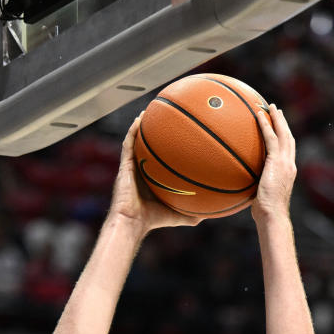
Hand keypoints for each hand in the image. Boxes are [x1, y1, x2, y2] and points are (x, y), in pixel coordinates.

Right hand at [108, 117, 204, 233]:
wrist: (132, 222)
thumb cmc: (152, 221)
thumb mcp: (176, 216)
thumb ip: (191, 215)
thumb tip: (209, 215)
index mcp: (151, 179)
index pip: (159, 161)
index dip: (167, 149)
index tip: (177, 136)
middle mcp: (141, 170)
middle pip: (148, 148)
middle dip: (154, 133)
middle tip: (165, 118)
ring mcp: (131, 167)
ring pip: (136, 142)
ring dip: (142, 126)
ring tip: (149, 111)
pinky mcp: (124, 166)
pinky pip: (128, 144)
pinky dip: (132, 131)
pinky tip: (139, 119)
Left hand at [252, 105, 295, 222]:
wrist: (273, 216)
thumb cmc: (266, 214)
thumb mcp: (261, 197)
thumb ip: (256, 187)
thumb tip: (241, 186)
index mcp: (288, 172)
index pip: (288, 150)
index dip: (285, 137)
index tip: (280, 127)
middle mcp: (289, 165)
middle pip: (288, 138)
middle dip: (283, 123)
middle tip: (276, 110)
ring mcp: (285, 163)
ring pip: (283, 134)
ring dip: (276, 119)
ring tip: (270, 107)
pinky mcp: (277, 162)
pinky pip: (271, 139)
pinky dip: (265, 126)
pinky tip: (259, 116)